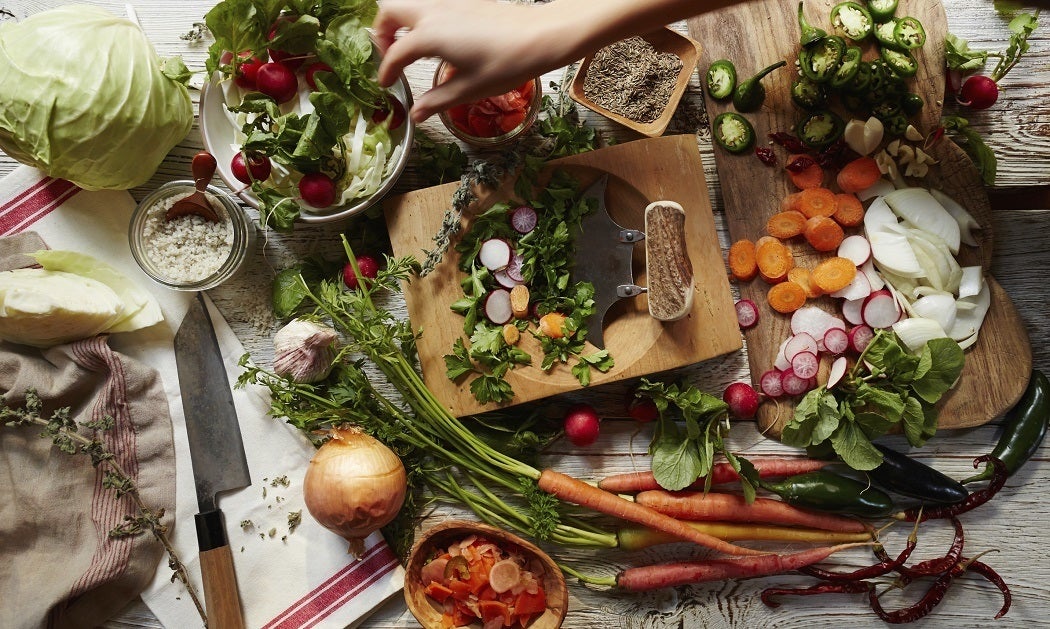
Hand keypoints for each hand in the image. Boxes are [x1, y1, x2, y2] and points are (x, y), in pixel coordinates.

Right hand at [375, 0, 568, 121]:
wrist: (541, 35)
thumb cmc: (507, 63)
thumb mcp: (469, 90)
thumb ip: (436, 101)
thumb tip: (416, 115)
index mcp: (430, 36)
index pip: (395, 54)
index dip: (386, 72)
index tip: (386, 86)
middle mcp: (433, 13)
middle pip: (389, 12)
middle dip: (381, 33)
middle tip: (389, 56)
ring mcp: (448, 2)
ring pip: (408, 3)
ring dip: (400, 22)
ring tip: (408, 47)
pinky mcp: (463, 1)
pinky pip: (429, 5)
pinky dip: (420, 19)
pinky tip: (435, 41)